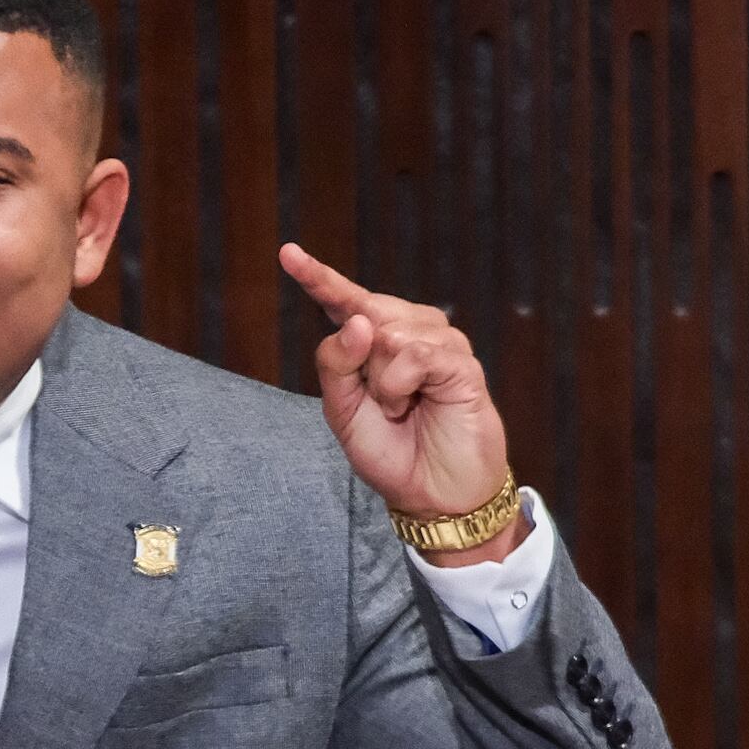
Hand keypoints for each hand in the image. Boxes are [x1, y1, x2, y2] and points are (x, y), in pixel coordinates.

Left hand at [278, 243, 526, 563]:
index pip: (343, 302)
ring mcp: (437, 341)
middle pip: (364, 313)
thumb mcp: (342, 412)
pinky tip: (414, 405)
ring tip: (403, 409)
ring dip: (383, 383)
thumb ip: (335, 364)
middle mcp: (407, 330)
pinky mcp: (460, 360)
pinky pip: (414, 354)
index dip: (317, 277)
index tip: (288, 253)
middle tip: (381, 405)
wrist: (432, 494)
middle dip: (359, 363)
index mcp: (373, 341)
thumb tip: (357, 319)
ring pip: (387, 334)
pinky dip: (401, 386)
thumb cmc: (390, 451)